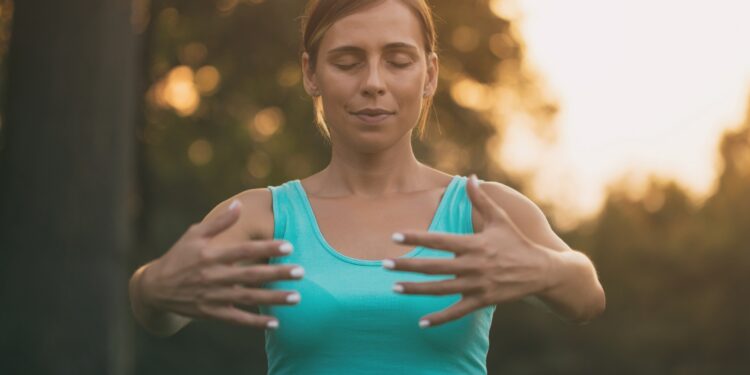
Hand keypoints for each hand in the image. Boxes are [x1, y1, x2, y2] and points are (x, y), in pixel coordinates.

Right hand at [139, 200, 303, 328]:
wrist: (155, 289)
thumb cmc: (179, 256)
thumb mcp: (194, 235)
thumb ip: (219, 221)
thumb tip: (239, 204)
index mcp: (210, 256)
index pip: (243, 251)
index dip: (266, 248)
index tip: (289, 245)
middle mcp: (213, 277)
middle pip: (250, 275)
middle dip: (277, 274)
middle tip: (301, 272)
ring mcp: (213, 297)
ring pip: (248, 299)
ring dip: (273, 299)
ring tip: (296, 297)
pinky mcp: (212, 313)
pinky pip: (237, 319)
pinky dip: (255, 323)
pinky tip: (276, 323)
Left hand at [383, 174, 553, 327]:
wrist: (541, 271)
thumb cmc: (517, 242)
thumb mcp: (500, 219)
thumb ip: (480, 200)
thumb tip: (469, 176)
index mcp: (474, 244)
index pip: (439, 240)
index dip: (416, 238)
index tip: (395, 236)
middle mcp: (473, 265)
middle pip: (434, 266)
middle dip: (407, 266)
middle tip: (383, 264)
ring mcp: (477, 285)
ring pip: (441, 290)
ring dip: (416, 290)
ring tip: (394, 288)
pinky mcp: (482, 301)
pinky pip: (457, 312)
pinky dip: (439, 319)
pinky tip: (421, 322)